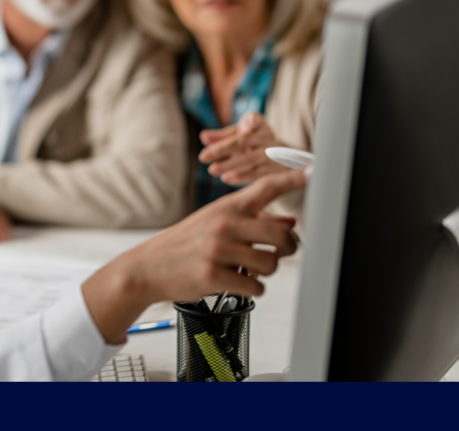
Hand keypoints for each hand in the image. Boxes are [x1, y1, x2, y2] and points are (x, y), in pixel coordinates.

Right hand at [81, 168, 304, 342]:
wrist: (147, 267)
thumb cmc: (183, 245)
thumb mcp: (213, 224)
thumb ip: (251, 222)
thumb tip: (288, 225)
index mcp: (225, 208)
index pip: (265, 189)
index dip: (291, 179)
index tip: (313, 171)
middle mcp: (223, 224)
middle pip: (282, 236)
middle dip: (286, 249)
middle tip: (275, 254)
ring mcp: (218, 250)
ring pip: (271, 265)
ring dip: (264, 272)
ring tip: (245, 270)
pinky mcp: (213, 275)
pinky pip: (255, 287)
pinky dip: (251, 289)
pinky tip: (235, 283)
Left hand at [199, 111, 288, 184]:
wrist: (277, 155)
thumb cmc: (251, 140)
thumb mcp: (237, 134)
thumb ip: (221, 136)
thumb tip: (203, 136)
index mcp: (259, 124)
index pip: (254, 120)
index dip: (252, 122)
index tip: (249, 124)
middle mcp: (268, 137)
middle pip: (245, 141)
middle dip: (223, 149)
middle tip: (203, 156)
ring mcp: (274, 153)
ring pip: (251, 159)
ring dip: (230, 165)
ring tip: (212, 170)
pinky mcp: (275, 170)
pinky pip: (257, 174)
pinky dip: (241, 177)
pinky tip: (226, 178)